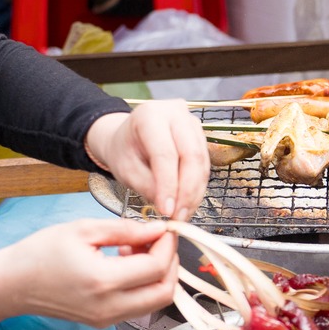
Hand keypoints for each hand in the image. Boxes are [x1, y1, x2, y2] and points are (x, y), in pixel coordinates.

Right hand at [0, 219, 178, 329]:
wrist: (13, 284)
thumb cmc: (41, 252)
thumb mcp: (84, 229)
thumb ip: (126, 230)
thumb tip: (159, 230)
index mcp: (103, 281)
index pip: (156, 267)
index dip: (167, 245)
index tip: (164, 227)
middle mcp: (109, 307)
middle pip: (165, 292)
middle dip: (170, 263)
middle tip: (158, 239)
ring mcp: (107, 319)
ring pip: (155, 302)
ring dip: (158, 275)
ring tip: (137, 248)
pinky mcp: (104, 322)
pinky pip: (138, 306)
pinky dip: (143, 285)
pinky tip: (126, 262)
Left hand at [86, 102, 209, 218]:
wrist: (128, 138)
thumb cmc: (124, 151)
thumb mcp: (126, 170)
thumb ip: (146, 185)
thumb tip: (169, 206)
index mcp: (150, 115)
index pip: (165, 153)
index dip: (168, 184)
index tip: (167, 211)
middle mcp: (175, 113)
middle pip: (190, 155)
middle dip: (187, 191)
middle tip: (178, 217)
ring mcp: (191, 122)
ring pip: (201, 162)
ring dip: (194, 193)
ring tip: (182, 215)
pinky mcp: (200, 135)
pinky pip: (204, 164)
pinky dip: (197, 187)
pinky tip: (188, 204)